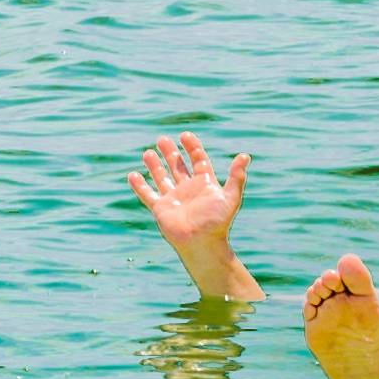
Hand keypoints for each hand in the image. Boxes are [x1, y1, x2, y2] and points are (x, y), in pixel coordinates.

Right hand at [132, 134, 246, 242]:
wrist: (202, 243)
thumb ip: (236, 176)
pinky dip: (139, 185)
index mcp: (204, 183)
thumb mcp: (230, 196)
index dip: (192, 147)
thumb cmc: (218, 222)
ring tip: (148, 152)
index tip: (184, 135)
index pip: (197, 159)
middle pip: (178, 166)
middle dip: (170, 152)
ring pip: (162, 177)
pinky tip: (133, 175)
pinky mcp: (161, 208)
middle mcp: (187, 189)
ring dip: (154, 165)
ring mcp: (173, 198)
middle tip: (162, 139)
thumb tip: (245, 156)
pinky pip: (147, 194)